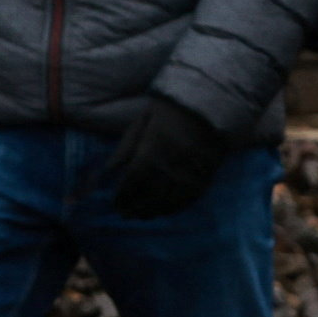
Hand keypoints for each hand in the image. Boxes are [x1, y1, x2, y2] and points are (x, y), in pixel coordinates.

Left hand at [105, 96, 230, 218]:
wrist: (210, 100)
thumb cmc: (170, 108)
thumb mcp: (142, 121)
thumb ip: (125, 147)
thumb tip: (107, 171)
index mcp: (152, 148)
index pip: (132, 181)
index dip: (122, 195)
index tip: (115, 203)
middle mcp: (171, 163)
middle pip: (149, 195)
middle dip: (135, 207)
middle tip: (125, 214)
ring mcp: (191, 171)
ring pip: (170, 201)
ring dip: (153, 211)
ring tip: (142, 216)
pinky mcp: (207, 174)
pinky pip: (190, 198)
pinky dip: (175, 208)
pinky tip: (166, 211)